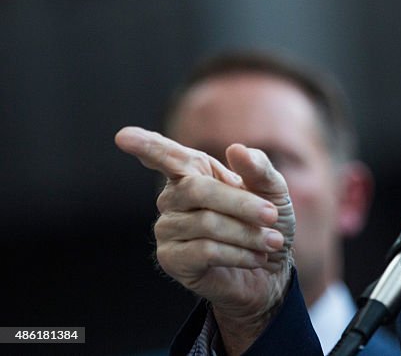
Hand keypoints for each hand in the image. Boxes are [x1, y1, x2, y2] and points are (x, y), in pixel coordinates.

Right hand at [115, 126, 295, 353]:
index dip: (146, 146)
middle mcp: (173, 197)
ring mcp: (168, 228)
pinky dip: (238, 254)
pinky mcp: (171, 259)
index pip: (166, 155)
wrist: (271, 269)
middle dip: (240, 203)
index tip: (123, 136)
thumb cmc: (267, 222)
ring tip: (271, 242)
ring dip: (246, 233)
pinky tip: (255, 257)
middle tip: (271, 216)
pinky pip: (205, 251)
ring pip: (206, 223)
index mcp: (195, 172)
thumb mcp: (273, 191)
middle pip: (197, 189)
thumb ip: (258, 169)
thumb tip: (235, 149)